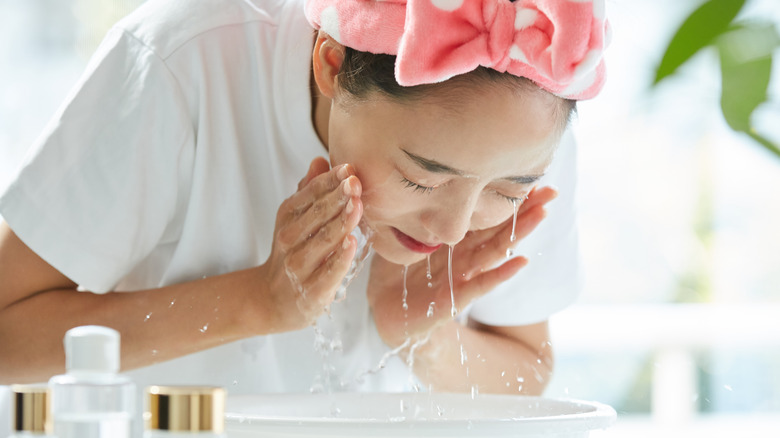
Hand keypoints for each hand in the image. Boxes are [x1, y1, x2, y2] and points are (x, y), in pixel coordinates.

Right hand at [257, 157, 362, 332]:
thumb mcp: (295, 219)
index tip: (349, 168)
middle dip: (338, 197)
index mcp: (288, 216)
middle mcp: (290, 239)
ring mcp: (300, 266)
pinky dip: (340, 258)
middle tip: (356, 182)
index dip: (329, 181)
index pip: (309, 194)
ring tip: (357, 206)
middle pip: (317, 215)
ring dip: (341, 222)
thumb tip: (320, 160)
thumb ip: (308, 190)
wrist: (272, 299)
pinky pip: (328, 272)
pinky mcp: (312, 291)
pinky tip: (352, 243)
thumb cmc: (292, 251)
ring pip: (323, 241)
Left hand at [367, 187, 557, 347]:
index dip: (507, 197)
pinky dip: (501, 273)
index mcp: (455, 238)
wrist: (385, 309)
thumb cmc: (394, 268)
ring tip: (543, 214)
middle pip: (500, 229)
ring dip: (520, 233)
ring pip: (497, 251)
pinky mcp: (454, 297)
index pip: (486, 214)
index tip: (531, 175)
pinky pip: (481, 284)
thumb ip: (413, 209)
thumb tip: (413, 172)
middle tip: (552, 190)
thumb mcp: (401, 232)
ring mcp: (463, 276)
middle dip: (526, 210)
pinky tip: (521, 260)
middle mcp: (465, 255)